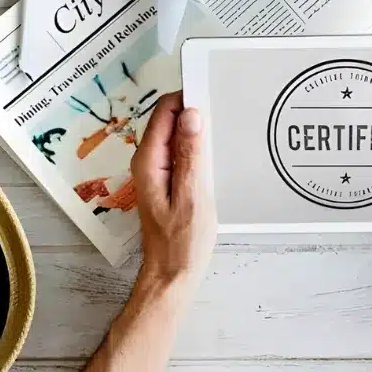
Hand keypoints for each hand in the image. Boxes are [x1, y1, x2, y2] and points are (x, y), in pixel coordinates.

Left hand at [130, 92, 215, 289]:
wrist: (171, 276)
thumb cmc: (182, 243)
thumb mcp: (192, 197)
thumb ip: (190, 155)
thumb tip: (191, 115)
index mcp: (149, 161)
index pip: (164, 112)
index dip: (187, 98)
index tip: (213, 95)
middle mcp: (147, 161)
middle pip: (169, 120)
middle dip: (193, 112)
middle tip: (223, 114)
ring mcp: (155, 170)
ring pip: (175, 135)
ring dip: (196, 130)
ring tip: (222, 133)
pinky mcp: (166, 180)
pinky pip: (179, 152)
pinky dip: (196, 148)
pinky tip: (214, 155)